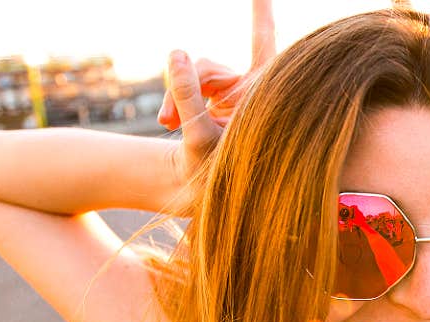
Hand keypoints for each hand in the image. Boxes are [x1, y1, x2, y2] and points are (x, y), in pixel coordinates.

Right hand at [160, 0, 277, 184]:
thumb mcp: (200, 137)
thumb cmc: (218, 175)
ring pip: (197, 74)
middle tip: (166, 120)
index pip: (263, 47)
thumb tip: (176, 53)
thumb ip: (187, 94)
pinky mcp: (220, 97)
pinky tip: (168, 121)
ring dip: (176, 96)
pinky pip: (191, 82)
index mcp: (263, 96)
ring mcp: (235, 94)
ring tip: (167, 124)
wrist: (206, 195)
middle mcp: (252, 92)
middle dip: (186, 86)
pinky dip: (176, 98)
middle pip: (211, 67)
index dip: (260, 14)